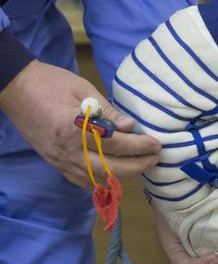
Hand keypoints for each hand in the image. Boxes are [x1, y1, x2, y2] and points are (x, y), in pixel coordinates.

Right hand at [0, 61, 160, 188]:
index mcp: (74, 128)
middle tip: (155, 158)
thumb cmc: (49, 82)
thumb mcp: (82, 88)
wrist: (14, 89)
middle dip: (138, 166)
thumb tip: (130, 127)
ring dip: (123, 175)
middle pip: (111, 169)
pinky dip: (103, 179)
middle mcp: (68, 151)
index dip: (140, 147)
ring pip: (99, 180)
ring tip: (139, 164)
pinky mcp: (56, 164)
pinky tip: (115, 170)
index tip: (156, 145)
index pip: (116, 145)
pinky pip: (84, 181)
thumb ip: (107, 111)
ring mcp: (60, 161)